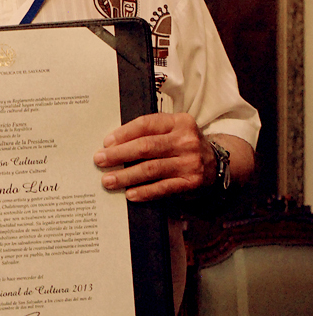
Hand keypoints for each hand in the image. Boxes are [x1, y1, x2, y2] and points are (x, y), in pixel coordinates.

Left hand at [93, 113, 215, 201]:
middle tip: (100, 160)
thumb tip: (113, 144)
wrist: (215, 164)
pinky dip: (144, 191)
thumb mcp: (172, 131)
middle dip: (119, 154)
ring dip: (126, 176)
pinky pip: (163, 188)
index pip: (146, 124)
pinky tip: (130, 193)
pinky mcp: (191, 182)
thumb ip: (150, 133)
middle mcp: (186, 140)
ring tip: (109, 180)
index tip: (106, 142)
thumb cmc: (183, 146)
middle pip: (146, 147)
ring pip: (151, 169)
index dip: (123, 133)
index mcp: (179, 122)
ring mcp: (190, 162)